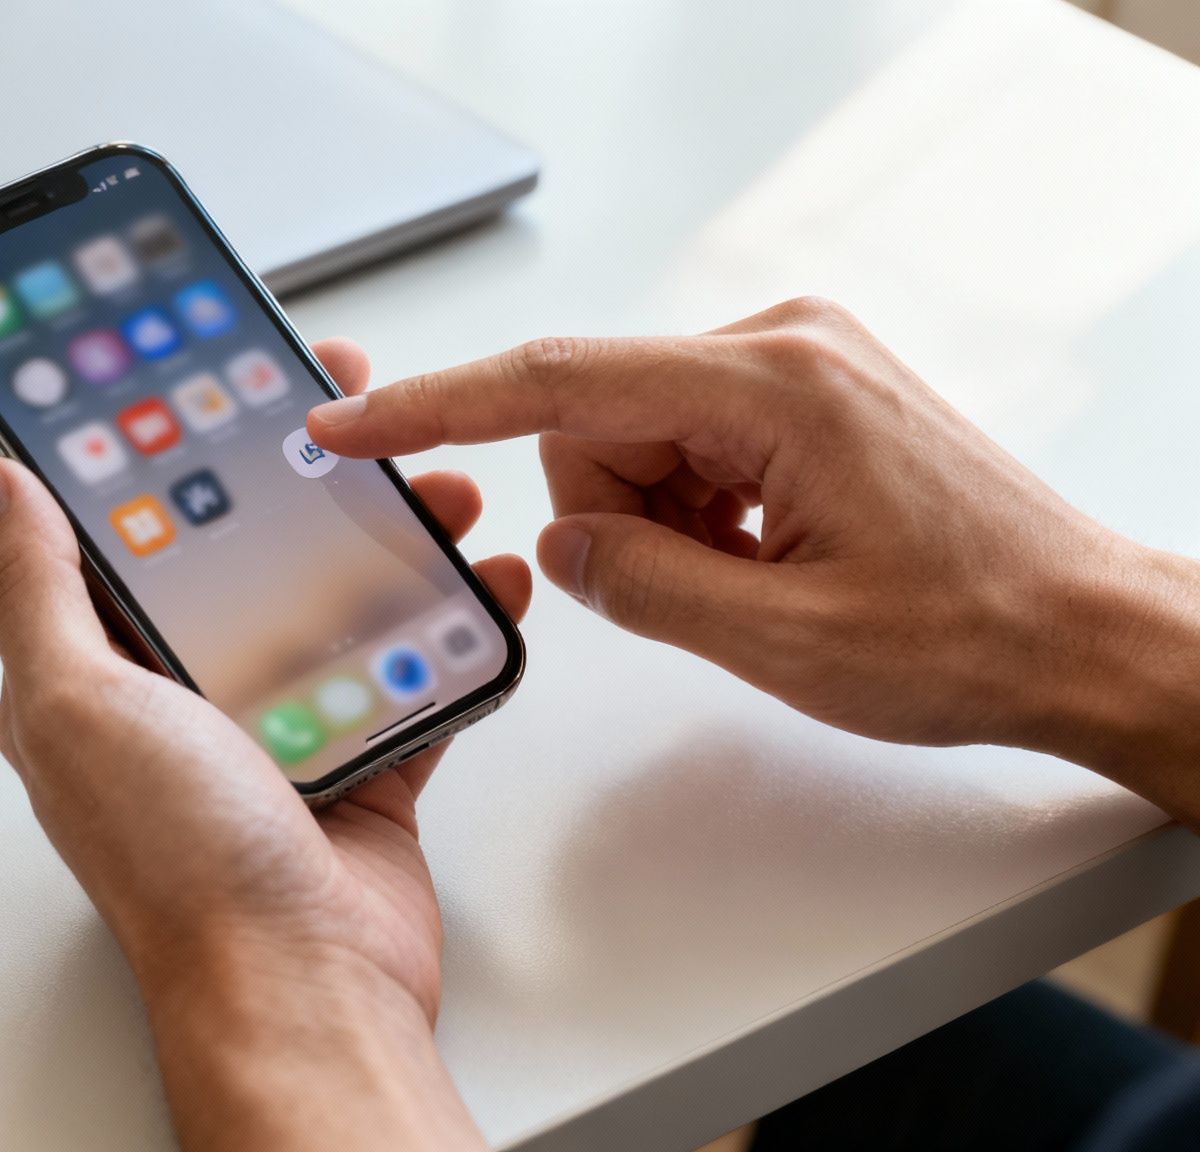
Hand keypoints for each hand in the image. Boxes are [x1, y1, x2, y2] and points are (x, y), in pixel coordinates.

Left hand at [0, 339, 527, 1151]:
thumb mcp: (78, 704)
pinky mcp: (361, 764)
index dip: (161, 445)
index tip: (206, 372)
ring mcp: (277, 730)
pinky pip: (409, 670)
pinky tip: (482, 579)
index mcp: (102, 675)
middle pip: (242, 549)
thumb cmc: (184, 863)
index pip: (123, 529)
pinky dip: (451, 625)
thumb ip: (36, 590)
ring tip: (438, 483)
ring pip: (335, 596)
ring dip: (389, 534)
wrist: (304, 987)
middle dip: (299, 473)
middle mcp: (184, 698)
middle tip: (349, 409)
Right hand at [308, 298, 1199, 817]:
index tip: (349, 422)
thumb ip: (639, 581)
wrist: (1087, 633)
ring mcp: (797, 363)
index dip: (435, 406)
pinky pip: (689, 444)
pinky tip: (769, 556)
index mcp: (773, 384)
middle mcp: (782, 345)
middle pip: (596, 419)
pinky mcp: (805, 392)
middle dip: (613, 515)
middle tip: (702, 586)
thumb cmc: (975, 634)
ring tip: (755, 577)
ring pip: (636, 438)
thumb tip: (559, 543)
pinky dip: (698, 510)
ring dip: (663, 522)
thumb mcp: (780, 638)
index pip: (556, 380)